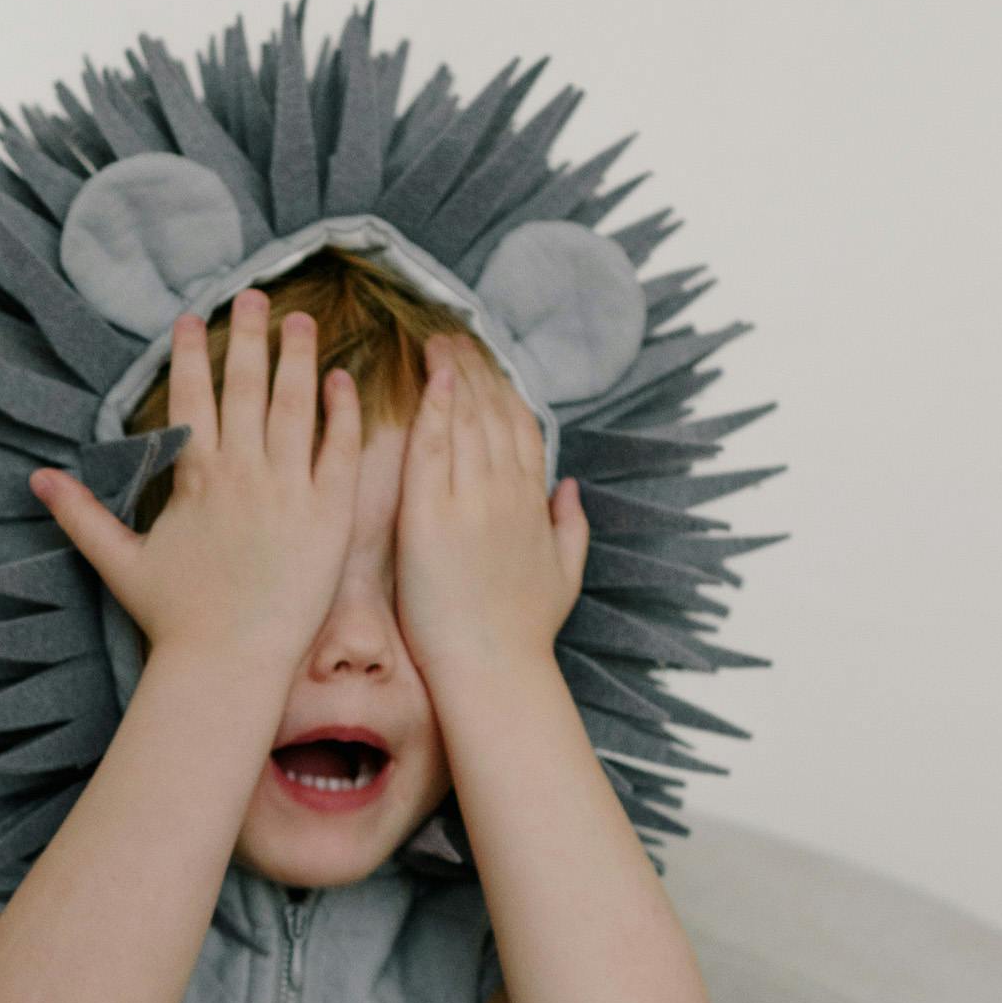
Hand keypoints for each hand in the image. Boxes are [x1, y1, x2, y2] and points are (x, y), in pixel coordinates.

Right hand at [30, 291, 361, 679]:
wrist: (229, 664)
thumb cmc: (175, 619)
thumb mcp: (119, 562)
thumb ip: (81, 515)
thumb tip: (34, 479)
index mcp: (195, 477)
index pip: (191, 398)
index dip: (191, 353)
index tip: (193, 317)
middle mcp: (242, 472)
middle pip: (246, 387)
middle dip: (249, 336)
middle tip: (254, 295)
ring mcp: (289, 490)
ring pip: (295, 406)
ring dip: (299, 357)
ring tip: (302, 319)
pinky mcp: (329, 515)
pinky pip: (339, 451)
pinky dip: (341, 413)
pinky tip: (341, 381)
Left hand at [394, 339, 587, 687]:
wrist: (493, 670)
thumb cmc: (524, 632)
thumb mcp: (565, 574)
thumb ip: (570, 526)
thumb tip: (569, 487)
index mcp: (533, 503)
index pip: (521, 427)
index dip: (503, 389)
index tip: (486, 360)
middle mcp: (507, 492)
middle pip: (493, 412)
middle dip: (475, 368)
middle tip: (453, 332)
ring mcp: (471, 501)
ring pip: (466, 420)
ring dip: (453, 374)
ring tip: (437, 340)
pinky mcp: (431, 517)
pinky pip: (433, 448)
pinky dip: (434, 407)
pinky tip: (431, 376)